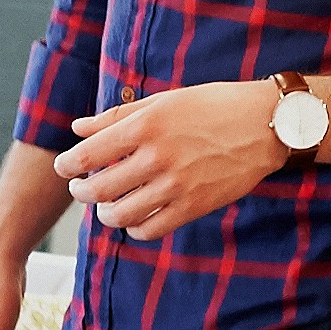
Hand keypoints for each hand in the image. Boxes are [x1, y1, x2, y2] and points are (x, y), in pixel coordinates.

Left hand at [58, 80, 286, 241]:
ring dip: (104, 214)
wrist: (266, 124)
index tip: (64, 168)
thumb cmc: (214, 105)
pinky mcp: (194, 206)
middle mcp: (157, 156)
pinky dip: (135, 228)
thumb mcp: (165, 100)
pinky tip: (134, 218)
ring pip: (120, 214)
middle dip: (81, 192)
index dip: (67, 165)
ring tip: (105, 207)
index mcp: (146, 124)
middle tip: (80, 189)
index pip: (88, 154)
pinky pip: (151, 229)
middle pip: (98, 188)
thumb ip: (118, 116)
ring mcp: (176, 185)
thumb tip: (78, 129)